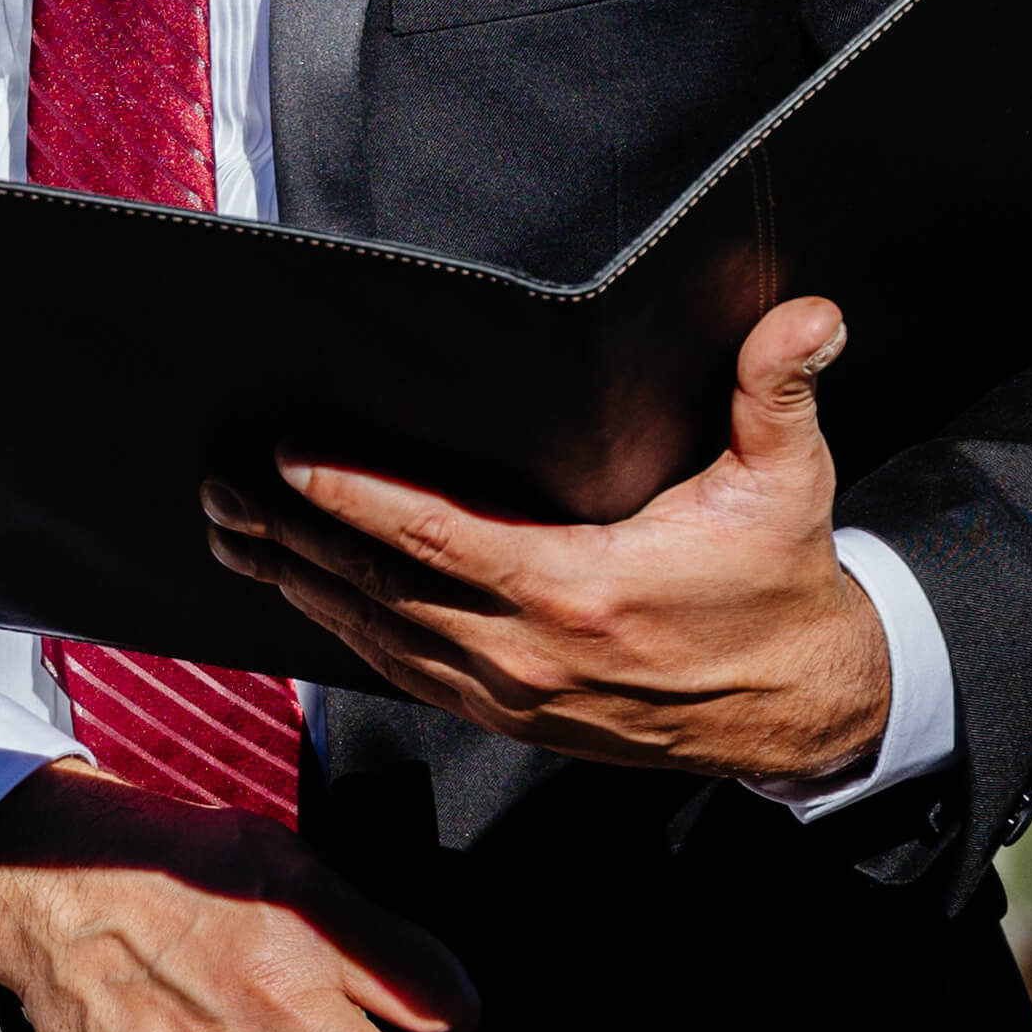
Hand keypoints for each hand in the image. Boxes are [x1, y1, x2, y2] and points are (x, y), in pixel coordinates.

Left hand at [203, 296, 894, 786]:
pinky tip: (307, 597)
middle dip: (292, 538)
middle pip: (380, 590)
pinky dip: (348, 633)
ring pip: (379, 638)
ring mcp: (513, 694)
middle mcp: (529, 651)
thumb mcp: (789, 482)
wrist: (801, 706)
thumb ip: (780, 391)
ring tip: (236, 538)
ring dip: (302, 586)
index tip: (286, 460)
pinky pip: (406, 674)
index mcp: (579, 588)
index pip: (435, 537)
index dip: (353, 498)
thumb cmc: (780, 585)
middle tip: (221, 492)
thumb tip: (809, 314)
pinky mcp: (513, 717)